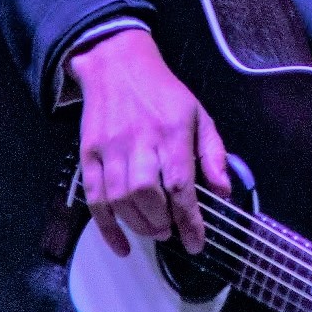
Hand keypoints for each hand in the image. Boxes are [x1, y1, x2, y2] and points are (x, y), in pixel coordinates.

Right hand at [71, 28, 231, 256]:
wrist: (117, 65)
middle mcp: (139, 140)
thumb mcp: (199, 114)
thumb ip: (213, 153)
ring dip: (138, 225)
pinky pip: (94, 198)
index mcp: (171, 131)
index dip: (189, 219)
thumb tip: (222, 191)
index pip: (181, 183)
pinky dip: (106, 227)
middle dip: (161, 222)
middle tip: (170, 231)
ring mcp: (110, 148)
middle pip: (147, 194)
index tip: (196, 243)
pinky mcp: (88, 154)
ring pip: (119, 199)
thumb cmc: (164, 94)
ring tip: (154, 231)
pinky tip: (121, 245)